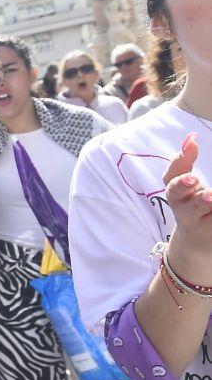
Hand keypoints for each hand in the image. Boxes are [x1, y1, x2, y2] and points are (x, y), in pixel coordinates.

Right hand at [163, 134, 211, 281]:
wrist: (198, 243)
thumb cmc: (193, 205)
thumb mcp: (185, 186)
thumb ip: (185, 162)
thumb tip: (191, 136)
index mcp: (176, 194)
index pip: (171, 178)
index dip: (179, 165)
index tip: (191, 153)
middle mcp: (181, 207)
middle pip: (177, 195)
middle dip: (183, 187)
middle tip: (194, 180)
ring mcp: (195, 222)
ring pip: (198, 210)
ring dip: (203, 203)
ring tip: (211, 197)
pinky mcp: (208, 232)